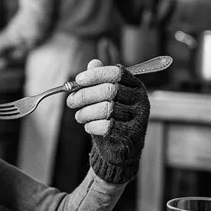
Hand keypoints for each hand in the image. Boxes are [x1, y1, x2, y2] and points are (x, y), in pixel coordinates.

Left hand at [65, 59, 149, 184]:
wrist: (121, 148)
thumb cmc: (112, 117)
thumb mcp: (105, 97)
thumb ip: (100, 80)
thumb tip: (93, 63)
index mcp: (134, 85)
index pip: (116, 73)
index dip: (95, 75)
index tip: (77, 80)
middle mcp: (140, 99)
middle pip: (109, 90)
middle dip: (84, 95)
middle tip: (70, 101)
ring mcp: (139, 118)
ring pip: (107, 109)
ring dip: (85, 112)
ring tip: (78, 116)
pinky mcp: (132, 135)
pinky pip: (107, 127)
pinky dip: (92, 126)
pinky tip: (88, 126)